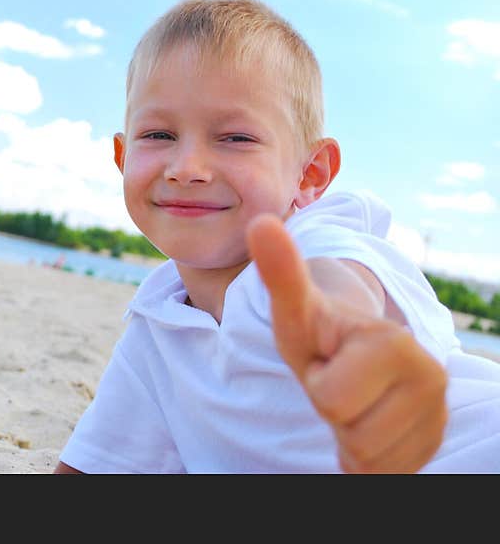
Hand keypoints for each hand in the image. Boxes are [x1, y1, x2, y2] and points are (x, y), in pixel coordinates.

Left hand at [245, 213, 447, 472]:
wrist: (352, 353)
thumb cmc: (319, 333)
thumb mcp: (295, 309)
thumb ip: (281, 271)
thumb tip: (259, 223)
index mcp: (394, 344)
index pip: (331, 399)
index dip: (318, 382)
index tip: (327, 361)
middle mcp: (431, 378)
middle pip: (354, 435)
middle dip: (336, 413)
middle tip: (339, 383)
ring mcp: (438, 414)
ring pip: (371, 460)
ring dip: (351, 436)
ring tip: (354, 400)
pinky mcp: (435, 442)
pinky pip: (385, 475)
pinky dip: (368, 458)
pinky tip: (368, 423)